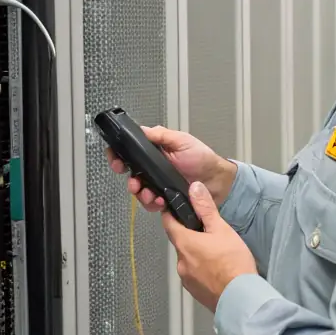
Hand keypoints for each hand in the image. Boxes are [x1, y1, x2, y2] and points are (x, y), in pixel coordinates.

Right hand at [105, 125, 236, 211]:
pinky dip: (153, 203)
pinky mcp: (165, 198)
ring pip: (139, 191)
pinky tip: (160, 200)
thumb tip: (142, 130)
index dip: (119, 156)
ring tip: (148, 193)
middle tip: (133, 182)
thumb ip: (160, 135)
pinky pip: (151, 204)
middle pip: (130, 174)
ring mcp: (158, 184)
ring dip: (140, 193)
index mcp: (155, 152)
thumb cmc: (203, 158)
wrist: (218, 181)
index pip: (130, 152)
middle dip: (129, 179)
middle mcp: (154, 168)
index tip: (117, 160)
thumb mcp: (182, 140)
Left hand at [163, 182, 256, 312]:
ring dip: (199, 256)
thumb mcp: (221, 229)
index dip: (171, 214)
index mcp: (184, 244)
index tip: (175, 209)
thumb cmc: (233, 265)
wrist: (241, 298)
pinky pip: (195, 276)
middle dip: (192, 237)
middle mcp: (181, 263)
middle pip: (181, 243)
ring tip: (219, 255)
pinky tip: (219, 270)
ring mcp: (187, 279)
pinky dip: (204, 271)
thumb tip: (194, 189)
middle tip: (210, 235)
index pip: (168, 223)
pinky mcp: (195, 292)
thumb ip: (205, 208)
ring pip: (189, 260)